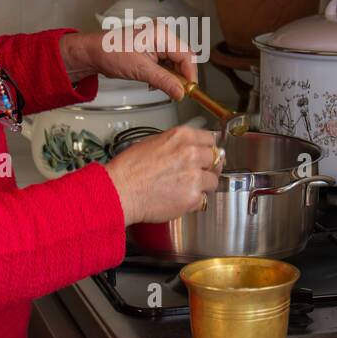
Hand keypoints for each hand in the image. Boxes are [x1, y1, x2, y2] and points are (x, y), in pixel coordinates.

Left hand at [59, 21, 196, 101]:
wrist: (93, 53)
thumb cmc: (110, 52)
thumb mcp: (141, 70)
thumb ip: (164, 81)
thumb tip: (180, 92)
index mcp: (162, 34)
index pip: (186, 56)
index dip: (190, 75)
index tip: (189, 90)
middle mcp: (162, 35)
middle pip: (183, 59)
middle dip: (179, 77)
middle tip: (174, 91)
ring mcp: (157, 42)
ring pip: (175, 63)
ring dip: (170, 77)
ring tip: (157, 85)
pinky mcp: (152, 50)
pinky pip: (166, 64)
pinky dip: (162, 75)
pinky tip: (153, 81)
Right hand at [103, 125, 222, 224]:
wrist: (120, 191)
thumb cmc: (129, 169)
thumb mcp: (152, 142)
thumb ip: (175, 144)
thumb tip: (188, 148)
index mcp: (182, 136)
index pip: (210, 138)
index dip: (207, 148)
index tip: (206, 153)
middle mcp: (192, 154)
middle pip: (215, 159)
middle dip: (208, 166)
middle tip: (198, 172)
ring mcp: (195, 177)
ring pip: (213, 181)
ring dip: (203, 185)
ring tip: (186, 188)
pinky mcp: (193, 197)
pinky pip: (203, 199)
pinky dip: (194, 201)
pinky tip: (179, 198)